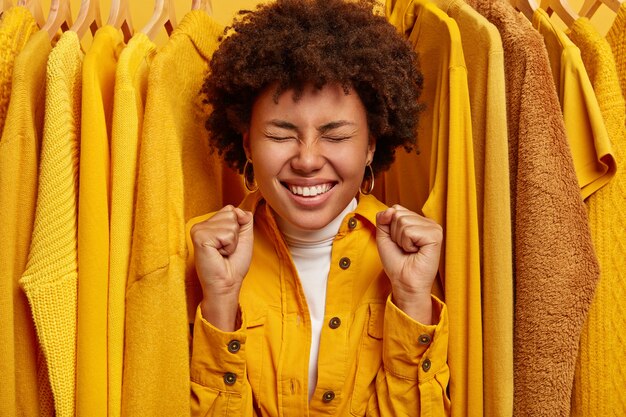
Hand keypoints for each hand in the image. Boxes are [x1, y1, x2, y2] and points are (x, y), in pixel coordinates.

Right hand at [190, 205, 253, 329]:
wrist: (227, 283)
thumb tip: (238, 209)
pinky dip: (228, 246)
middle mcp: (201, 224)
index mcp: (209, 224)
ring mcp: (199, 230)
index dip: (238, 227)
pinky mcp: (199, 237)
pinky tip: (218, 254)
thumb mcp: (244, 236)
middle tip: (226, 250)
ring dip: (232, 242)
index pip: (231, 209)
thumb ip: (244, 219)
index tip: (230, 243)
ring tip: (222, 253)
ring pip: (230, 223)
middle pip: (231, 213)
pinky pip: (226, 234)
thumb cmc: (234, 264)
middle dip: (235, 234)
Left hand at [376, 205, 441, 323]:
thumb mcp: (384, 236)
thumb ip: (383, 219)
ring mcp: (433, 228)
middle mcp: (428, 222)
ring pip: (403, 222)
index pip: (396, 209)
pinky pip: (409, 231)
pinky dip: (407, 244)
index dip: (390, 227)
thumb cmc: (397, 262)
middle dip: (395, 234)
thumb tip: (391, 210)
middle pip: (398, 214)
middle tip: (404, 248)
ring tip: (410, 250)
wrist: (404, 281)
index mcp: (419, 221)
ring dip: (401, 240)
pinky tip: (416, 252)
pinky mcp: (435, 236)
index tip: (398, 242)